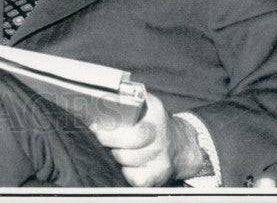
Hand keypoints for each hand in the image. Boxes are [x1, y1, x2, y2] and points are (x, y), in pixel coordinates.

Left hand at [89, 94, 203, 186]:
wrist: (180, 146)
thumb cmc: (152, 124)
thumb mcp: (144, 104)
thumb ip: (124, 99)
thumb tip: (96, 101)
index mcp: (153, 110)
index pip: (130, 111)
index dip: (110, 119)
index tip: (96, 123)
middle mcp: (159, 132)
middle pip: (131, 137)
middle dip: (109, 138)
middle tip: (101, 136)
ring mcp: (162, 155)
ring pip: (127, 158)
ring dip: (117, 154)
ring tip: (118, 148)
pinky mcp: (160, 174)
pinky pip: (135, 177)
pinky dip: (127, 173)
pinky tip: (129, 165)